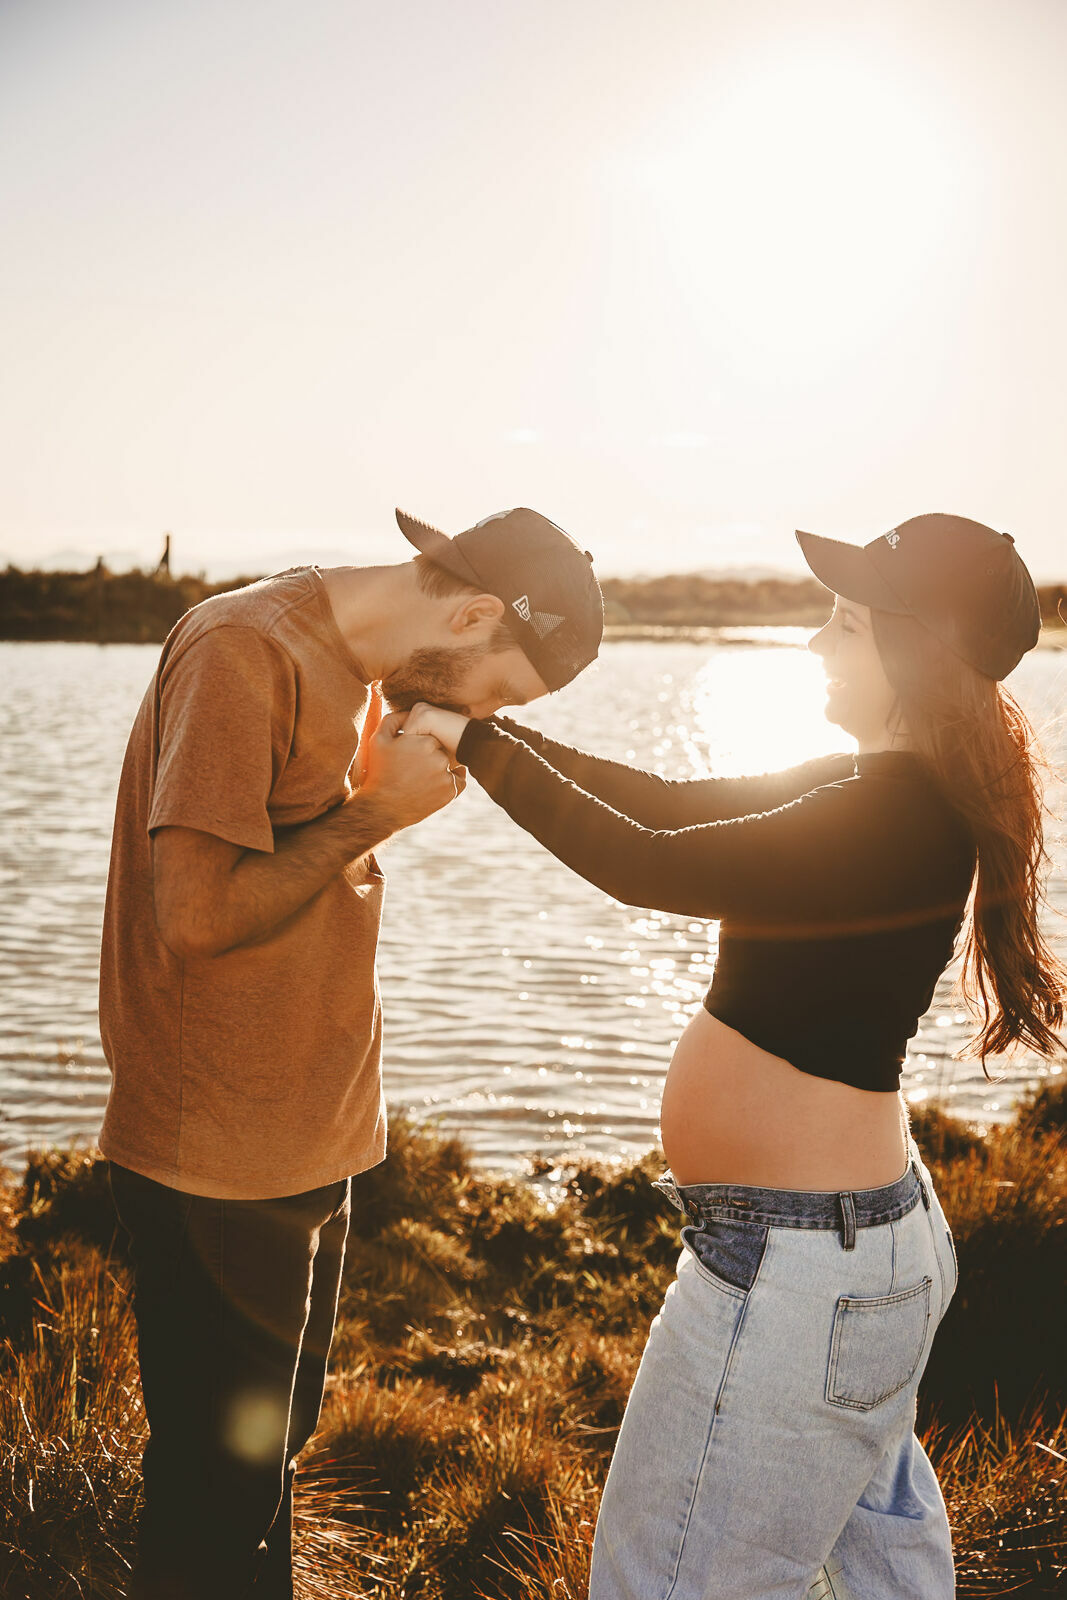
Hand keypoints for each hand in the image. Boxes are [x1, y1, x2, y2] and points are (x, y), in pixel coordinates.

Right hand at [358, 711, 466, 828]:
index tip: (410, 754)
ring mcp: (447, 776)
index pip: (432, 736)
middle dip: (431, 756)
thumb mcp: (378, 740)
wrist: (382, 809)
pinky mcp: (451, 793)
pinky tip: (433, 784)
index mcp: (425, 742)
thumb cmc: (378, 772)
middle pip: (442, 750)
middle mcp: (440, 758)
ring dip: (440, 768)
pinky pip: (457, 780)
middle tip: (414, 768)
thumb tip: (409, 711)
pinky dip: (449, 781)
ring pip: (450, 764)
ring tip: (421, 777)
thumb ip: (393, 720)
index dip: (421, 745)